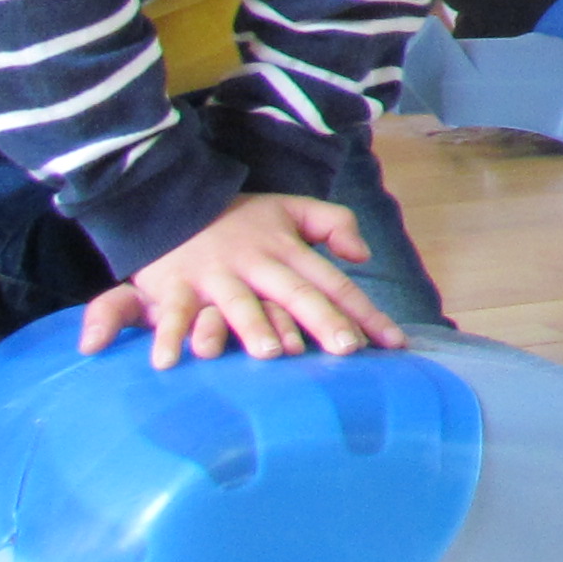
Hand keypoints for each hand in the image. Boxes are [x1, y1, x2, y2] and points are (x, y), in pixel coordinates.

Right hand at [79, 194, 401, 369]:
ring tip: (273, 353)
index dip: (364, 311)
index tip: (393, 342)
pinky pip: (174, 313)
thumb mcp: (291, 208)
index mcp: (287, 249)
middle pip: (295, 294)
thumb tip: (363, 255)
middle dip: (322, 320)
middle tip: (347, 349)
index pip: (333, 283)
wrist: (173, 199)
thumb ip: (334, 223)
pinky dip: (169, 336)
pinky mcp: (176, 286)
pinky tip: (168, 363)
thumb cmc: (240, 218)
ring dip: (254, 327)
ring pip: (238, 303)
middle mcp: (256, 263)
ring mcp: (215, 275)